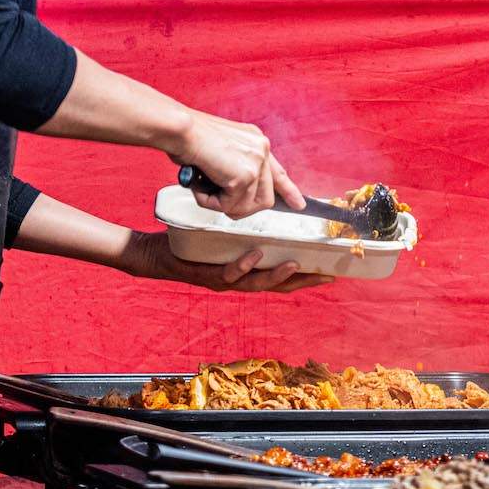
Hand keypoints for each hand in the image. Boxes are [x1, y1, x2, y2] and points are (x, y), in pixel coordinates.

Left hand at [123, 231, 331, 293]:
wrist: (156, 252)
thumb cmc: (191, 240)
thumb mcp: (223, 231)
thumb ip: (245, 226)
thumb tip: (268, 202)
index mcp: (248, 270)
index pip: (284, 276)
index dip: (308, 276)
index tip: (331, 272)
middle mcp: (240, 280)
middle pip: (278, 286)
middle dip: (303, 282)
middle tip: (325, 276)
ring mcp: (224, 281)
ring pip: (257, 284)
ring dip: (277, 275)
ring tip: (295, 265)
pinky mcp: (206, 276)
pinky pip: (229, 273)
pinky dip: (243, 265)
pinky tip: (254, 255)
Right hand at [167, 111, 304, 218]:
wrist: (180, 129)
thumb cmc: (189, 137)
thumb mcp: (220, 150)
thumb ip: (234, 166)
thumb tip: (235, 191)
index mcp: (257, 141)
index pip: (278, 172)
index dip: (288, 190)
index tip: (298, 204)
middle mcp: (262, 150)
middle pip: (265, 198)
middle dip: (243, 208)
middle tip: (223, 206)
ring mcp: (256, 163)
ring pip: (248, 205)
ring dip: (223, 205)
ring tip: (204, 190)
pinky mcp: (244, 176)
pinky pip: (230, 205)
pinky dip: (211, 202)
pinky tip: (200, 187)